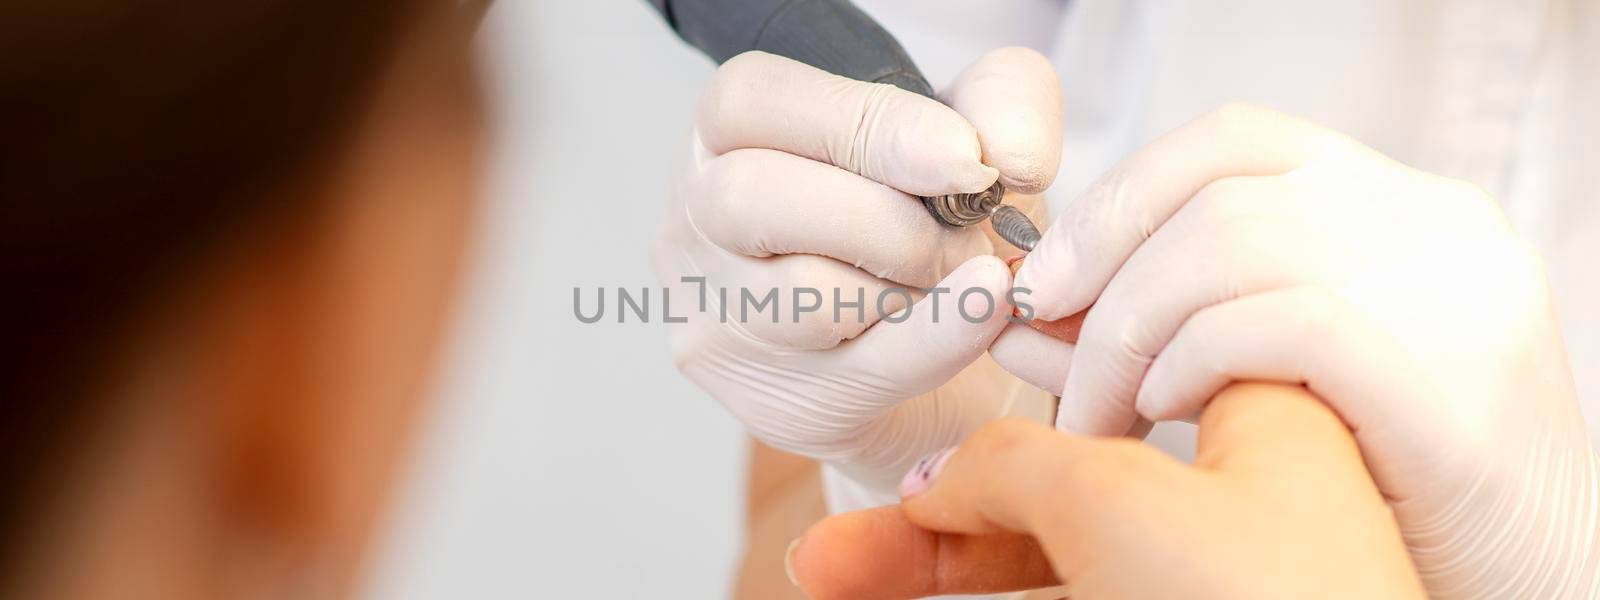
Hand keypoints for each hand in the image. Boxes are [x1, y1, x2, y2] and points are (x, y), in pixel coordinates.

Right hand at [653, 48, 1062, 501]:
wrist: (960, 356)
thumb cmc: (940, 224)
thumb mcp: (977, 139)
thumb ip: (1004, 106)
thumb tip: (1007, 156)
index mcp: (725, 135)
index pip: (750, 104)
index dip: (861, 125)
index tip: (963, 158)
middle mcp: (695, 224)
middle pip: (751, 199)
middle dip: (885, 218)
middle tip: (965, 234)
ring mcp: (720, 322)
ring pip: (804, 295)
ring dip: (914, 284)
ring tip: (963, 277)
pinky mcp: (773, 404)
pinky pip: (862, 369)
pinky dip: (942, 335)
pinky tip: (989, 310)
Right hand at [788, 383, 1426, 599]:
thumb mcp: (1118, 499)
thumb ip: (1012, 462)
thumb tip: (941, 477)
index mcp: (1258, 429)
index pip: (1112, 378)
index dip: (1005, 388)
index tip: (924, 396)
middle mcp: (1238, 515)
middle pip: (1048, 496)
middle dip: (924, 526)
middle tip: (829, 557)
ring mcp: (1208, 593)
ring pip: (1047, 574)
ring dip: (937, 577)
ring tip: (832, 584)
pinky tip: (916, 598)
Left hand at [998, 104, 1598, 596]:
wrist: (1525, 584)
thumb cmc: (1390, 490)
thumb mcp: (1264, 384)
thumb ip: (1157, 336)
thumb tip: (1025, 318)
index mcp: (1399, 206)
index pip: (1231, 143)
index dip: (1120, 197)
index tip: (1047, 277)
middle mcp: (1432, 221)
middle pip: (1213, 193)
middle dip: (1101, 275)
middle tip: (1046, 355)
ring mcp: (1449, 284)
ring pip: (1228, 245)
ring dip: (1128, 333)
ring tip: (1103, 412)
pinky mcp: (1446, 366)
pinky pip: (1274, 321)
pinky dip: (1191, 361)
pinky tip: (1168, 414)